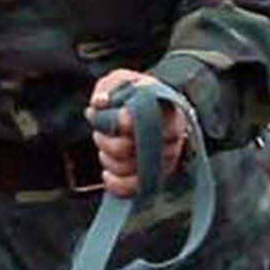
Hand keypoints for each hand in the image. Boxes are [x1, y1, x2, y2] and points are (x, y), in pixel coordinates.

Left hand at [88, 69, 191, 197]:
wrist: (157, 109)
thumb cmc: (138, 94)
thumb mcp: (125, 80)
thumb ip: (111, 87)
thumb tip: (100, 102)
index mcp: (166, 112)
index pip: (138, 122)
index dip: (119, 121)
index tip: (113, 113)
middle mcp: (169, 140)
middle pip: (124, 148)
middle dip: (105, 138)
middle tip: (103, 127)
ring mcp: (164, 161)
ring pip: (125, 168)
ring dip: (107, 157)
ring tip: (106, 143)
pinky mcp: (156, 177)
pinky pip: (133, 189)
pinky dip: (115, 184)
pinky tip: (106, 174)